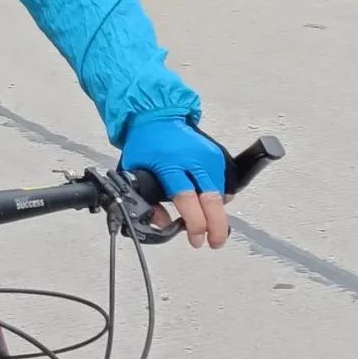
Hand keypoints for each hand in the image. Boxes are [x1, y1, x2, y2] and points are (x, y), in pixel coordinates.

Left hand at [119, 115, 228, 250]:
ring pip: (220, 194)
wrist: (157, 116)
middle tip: (214, 242)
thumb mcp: (134, 172)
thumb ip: (148, 201)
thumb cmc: (145, 145)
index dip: (194, 223)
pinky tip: (209, 206)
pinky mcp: (217, 155)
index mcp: (169, 163)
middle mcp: (192, 159)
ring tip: (209, 227)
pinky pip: (223, 183)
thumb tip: (164, 224)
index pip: (186, 198)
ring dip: (217, 214)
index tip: (196, 239)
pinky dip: (219, 199)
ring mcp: (207, 156)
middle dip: (216, 226)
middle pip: (211, 198)